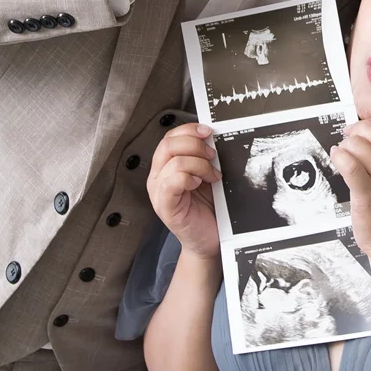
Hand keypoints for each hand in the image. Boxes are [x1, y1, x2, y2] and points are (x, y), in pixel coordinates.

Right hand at [147, 124, 221, 259]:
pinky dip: (188, 178)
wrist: (208, 240)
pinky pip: (171, 183)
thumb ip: (203, 157)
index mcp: (165, 166)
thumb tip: (212, 136)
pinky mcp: (165, 207)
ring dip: (200, 165)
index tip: (208, 132)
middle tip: (213, 156)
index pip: (169, 137)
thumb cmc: (207, 208)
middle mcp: (158, 177)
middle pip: (169, 144)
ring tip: (213, 176)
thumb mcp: (206, 176)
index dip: (189, 130)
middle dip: (196, 145)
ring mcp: (159, 192)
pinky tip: (199, 184)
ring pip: (175, 162)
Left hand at [332, 118, 370, 258]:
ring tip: (344, 160)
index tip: (355, 135)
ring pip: (355, 144)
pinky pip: (347, 163)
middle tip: (347, 148)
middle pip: (367, 129)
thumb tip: (360, 128)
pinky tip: (336, 158)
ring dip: (344, 149)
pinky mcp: (367, 191)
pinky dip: (338, 157)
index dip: (364, 126)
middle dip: (353, 136)